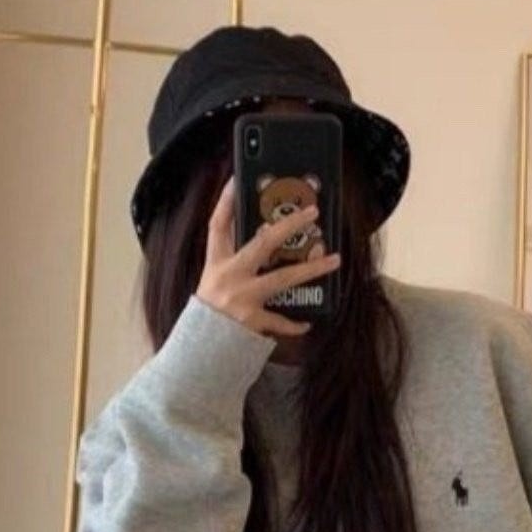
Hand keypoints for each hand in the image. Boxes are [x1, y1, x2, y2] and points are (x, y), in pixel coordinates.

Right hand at [195, 176, 341, 338]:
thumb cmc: (206, 315)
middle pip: (262, 243)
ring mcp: (243, 299)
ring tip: (333, 260)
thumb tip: (259, 241)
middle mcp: (230, 276)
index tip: (236, 180)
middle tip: (311, 213)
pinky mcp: (253, 321)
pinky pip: (281, 321)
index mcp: (215, 264)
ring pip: (283, 277)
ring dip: (311, 269)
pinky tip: (307, 323)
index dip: (225, 201)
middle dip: (288, 225)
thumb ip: (231, 263)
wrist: (198, 352)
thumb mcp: (212, 283)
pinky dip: (294, 324)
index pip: (217, 225)